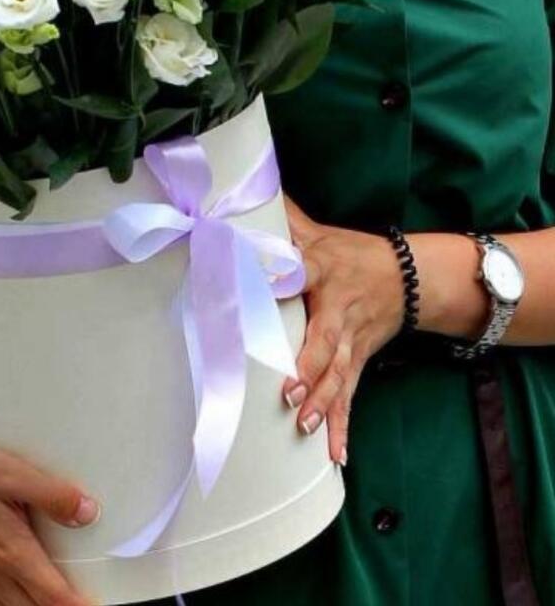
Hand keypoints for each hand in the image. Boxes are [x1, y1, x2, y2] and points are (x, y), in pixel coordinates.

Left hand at [282, 198, 405, 466]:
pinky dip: (344, 427)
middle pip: (326, 340)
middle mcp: (339, 310)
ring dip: (324, 403)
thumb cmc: (350, 252)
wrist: (410, 276)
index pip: (302, 273)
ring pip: (340, 375)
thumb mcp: (317, 231)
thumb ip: (280, 216)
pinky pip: (351, 397)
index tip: (257, 293)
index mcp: (324, 271)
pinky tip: (336, 455)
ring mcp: (353, 341)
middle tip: (288, 391)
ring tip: (305, 425)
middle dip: (309, 367)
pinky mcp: (359, 362)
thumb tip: (240, 194)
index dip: (282, 282)